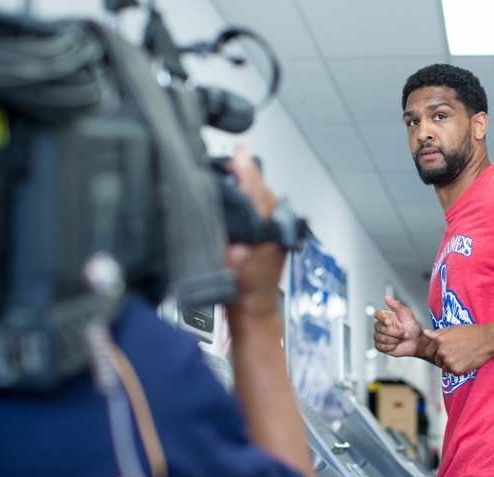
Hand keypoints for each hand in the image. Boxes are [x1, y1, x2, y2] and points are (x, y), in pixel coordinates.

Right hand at [223, 144, 283, 320]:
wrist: (253, 307)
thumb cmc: (242, 287)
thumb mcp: (223, 253)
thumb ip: (221, 222)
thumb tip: (214, 194)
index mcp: (270, 225)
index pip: (255, 187)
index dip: (243, 168)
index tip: (237, 152)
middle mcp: (278, 222)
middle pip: (259, 186)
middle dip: (243, 171)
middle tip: (227, 157)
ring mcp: (278, 225)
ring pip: (260, 193)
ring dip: (246, 182)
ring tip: (230, 170)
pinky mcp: (274, 229)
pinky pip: (260, 204)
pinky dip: (249, 195)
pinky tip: (238, 191)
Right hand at [373, 296, 423, 357]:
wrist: (416, 342)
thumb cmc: (413, 327)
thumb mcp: (407, 315)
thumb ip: (397, 306)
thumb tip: (386, 297)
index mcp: (386, 316)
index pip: (377, 314)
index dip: (382, 319)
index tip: (389, 323)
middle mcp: (381, 325)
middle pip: (380, 328)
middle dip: (395, 333)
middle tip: (404, 333)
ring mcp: (379, 336)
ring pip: (381, 338)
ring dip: (394, 340)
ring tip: (401, 339)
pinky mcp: (380, 346)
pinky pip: (381, 347)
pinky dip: (391, 347)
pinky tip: (396, 345)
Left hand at [423, 324, 493, 375]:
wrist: (487, 340)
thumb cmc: (471, 332)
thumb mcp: (452, 329)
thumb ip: (437, 333)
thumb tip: (425, 333)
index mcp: (439, 340)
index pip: (429, 351)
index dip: (437, 351)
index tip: (447, 349)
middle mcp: (441, 352)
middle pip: (436, 360)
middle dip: (443, 358)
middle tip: (456, 353)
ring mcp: (449, 361)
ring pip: (445, 367)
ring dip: (451, 364)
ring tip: (462, 356)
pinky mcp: (456, 370)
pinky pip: (453, 372)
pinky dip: (458, 369)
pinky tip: (466, 361)